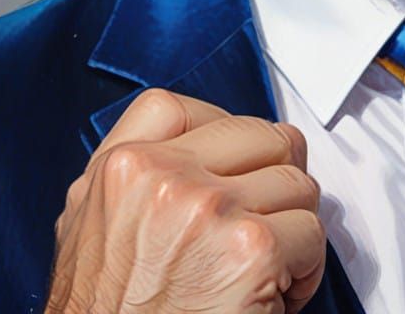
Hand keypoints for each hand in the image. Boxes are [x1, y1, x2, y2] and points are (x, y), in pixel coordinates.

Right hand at [45, 89, 324, 312]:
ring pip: (297, 182)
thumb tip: (189, 149)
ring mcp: (208, 207)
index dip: (225, 139)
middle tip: (257, 228)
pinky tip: (272, 296)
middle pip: (263, 136)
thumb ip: (135, 179)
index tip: (233, 171)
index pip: (192, 109)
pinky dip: (305, 269)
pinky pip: (312, 232)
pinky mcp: (251, 249)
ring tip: (260, 269)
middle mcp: (163, 177)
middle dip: (273, 183)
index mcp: (122, 167)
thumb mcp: (91, 232)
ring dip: (291, 228)